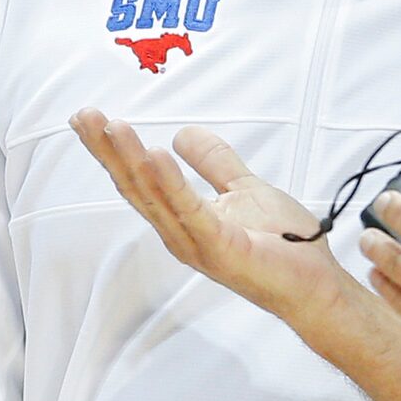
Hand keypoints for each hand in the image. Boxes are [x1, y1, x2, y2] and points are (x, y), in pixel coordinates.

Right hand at [70, 110, 350, 322]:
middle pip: (135, 187)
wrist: (316, 284)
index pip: (138, 180)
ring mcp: (198, 244)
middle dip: (108, 152)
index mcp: (182, 219)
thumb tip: (180, 133)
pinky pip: (193, 212)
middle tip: (84, 116)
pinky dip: (172, 184)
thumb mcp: (243, 189)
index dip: (112, 151)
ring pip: (156, 197)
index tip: (87, 119)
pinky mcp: (223, 248)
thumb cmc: (283, 245)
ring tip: (112, 127)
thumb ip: (213, 162)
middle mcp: (180, 234)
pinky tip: (156, 155)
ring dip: (131, 161)